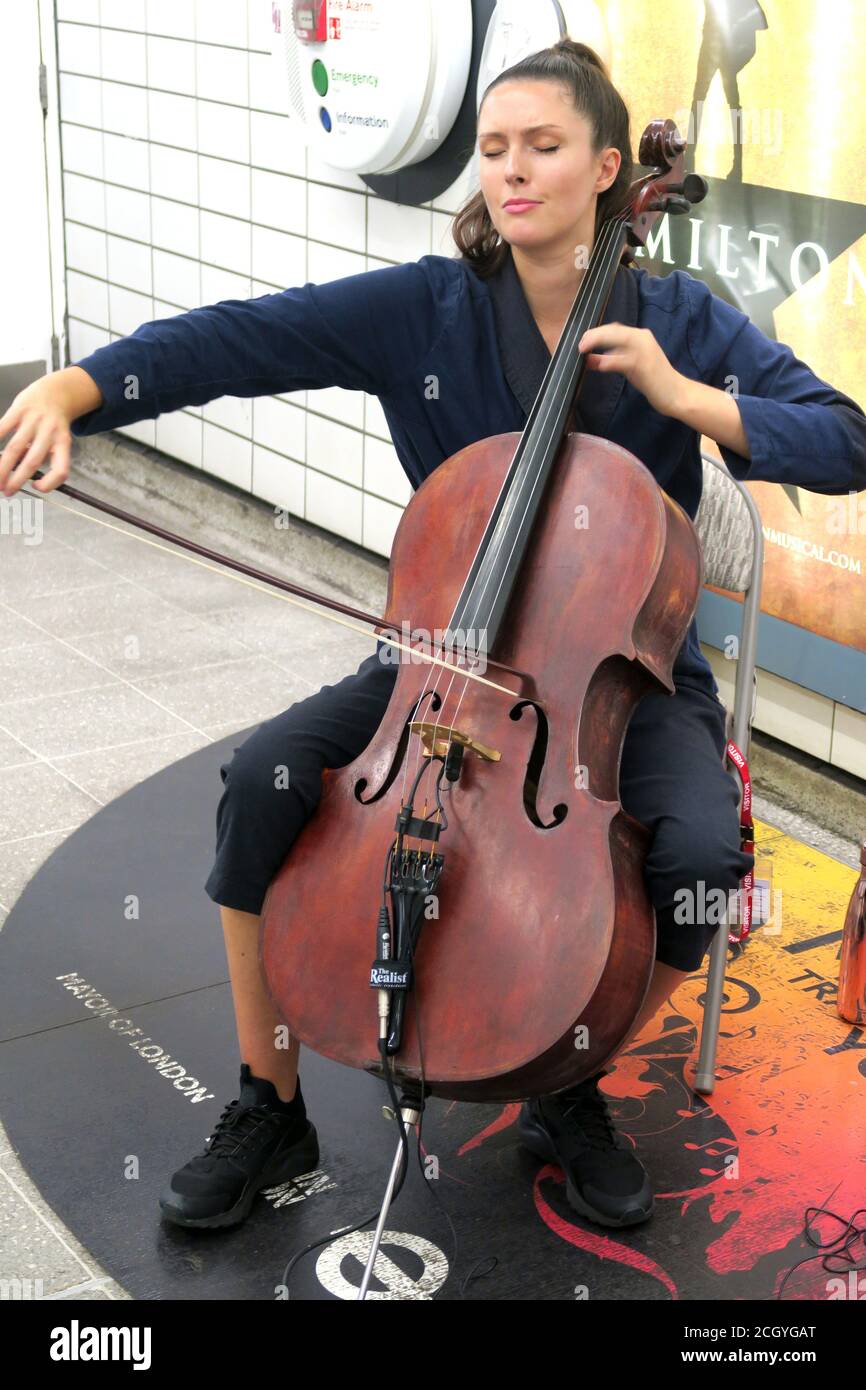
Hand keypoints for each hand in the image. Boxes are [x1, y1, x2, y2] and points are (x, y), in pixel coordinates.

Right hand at [0, 380, 73, 495]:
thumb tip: (19, 473)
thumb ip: (42, 455)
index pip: (61, 469)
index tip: (36, 488)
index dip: (50, 483)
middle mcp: (50, 433)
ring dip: (2, 466)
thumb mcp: (56, 439)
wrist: (55, 393)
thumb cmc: (53, 423)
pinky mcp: (20, 409)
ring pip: (16, 448)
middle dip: (17, 480)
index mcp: (63, 443)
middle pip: (33, 461)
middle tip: (6, 491)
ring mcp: (34, 420)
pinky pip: (2, 428)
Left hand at [578, 323, 686, 417]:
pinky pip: (624, 360)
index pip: (614, 328)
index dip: (596, 332)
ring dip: (599, 341)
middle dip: (594, 335)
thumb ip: (610, 360)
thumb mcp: (628, 367)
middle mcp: (642, 338)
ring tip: (583, 349)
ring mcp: (644, 350)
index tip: (582, 341)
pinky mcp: (644, 365)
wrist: (676, 393)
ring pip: (618, 339)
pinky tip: (599, 365)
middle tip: (579, 345)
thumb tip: (588, 360)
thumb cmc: (653, 380)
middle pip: (614, 330)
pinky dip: (610, 361)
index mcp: (639, 337)